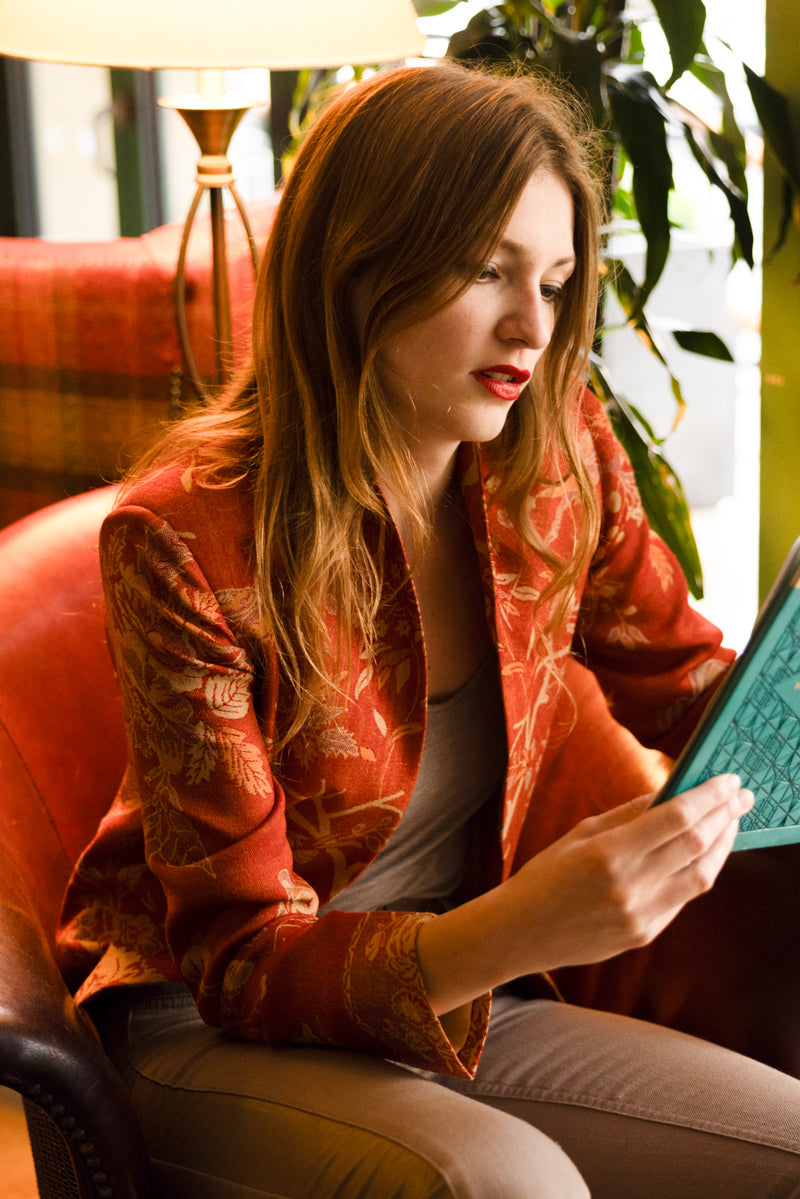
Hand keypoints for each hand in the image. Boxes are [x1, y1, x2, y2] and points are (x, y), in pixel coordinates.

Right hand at [508, 773, 753, 970]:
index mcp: (609, 853)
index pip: (676, 818)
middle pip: (697, 845)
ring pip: (702, 876)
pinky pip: (683, 898)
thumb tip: (673, 793)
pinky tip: (704, 852)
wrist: (519, 933)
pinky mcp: (645, 935)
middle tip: (742, 795)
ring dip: (722, 845)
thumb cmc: (545, 875)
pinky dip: (699, 870)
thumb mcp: (581, 833)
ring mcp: (641, 916)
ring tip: (731, 822)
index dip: (708, 796)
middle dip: (725, 815)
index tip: (726, 779)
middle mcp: (630, 887)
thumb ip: (630, 815)